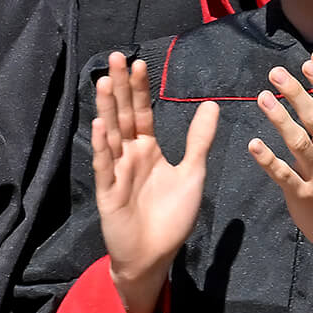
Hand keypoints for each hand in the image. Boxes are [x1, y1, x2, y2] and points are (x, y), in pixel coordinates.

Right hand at [94, 53, 215, 312]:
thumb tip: (211, 104)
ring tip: (106, 82)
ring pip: (111, 135)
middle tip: (116, 57)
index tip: (140, 62)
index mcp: (147, 150)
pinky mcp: (108, 193)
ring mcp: (116, 173)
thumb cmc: (171, 217)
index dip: (141, 89)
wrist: (154, 256)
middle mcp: (129, 156)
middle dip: (121, 88)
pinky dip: (103, 147)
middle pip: (124, 116)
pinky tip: (100, 125)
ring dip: (108, 109)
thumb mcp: (192, 173)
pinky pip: (105, 167)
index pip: (142, 113)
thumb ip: (199, 140)